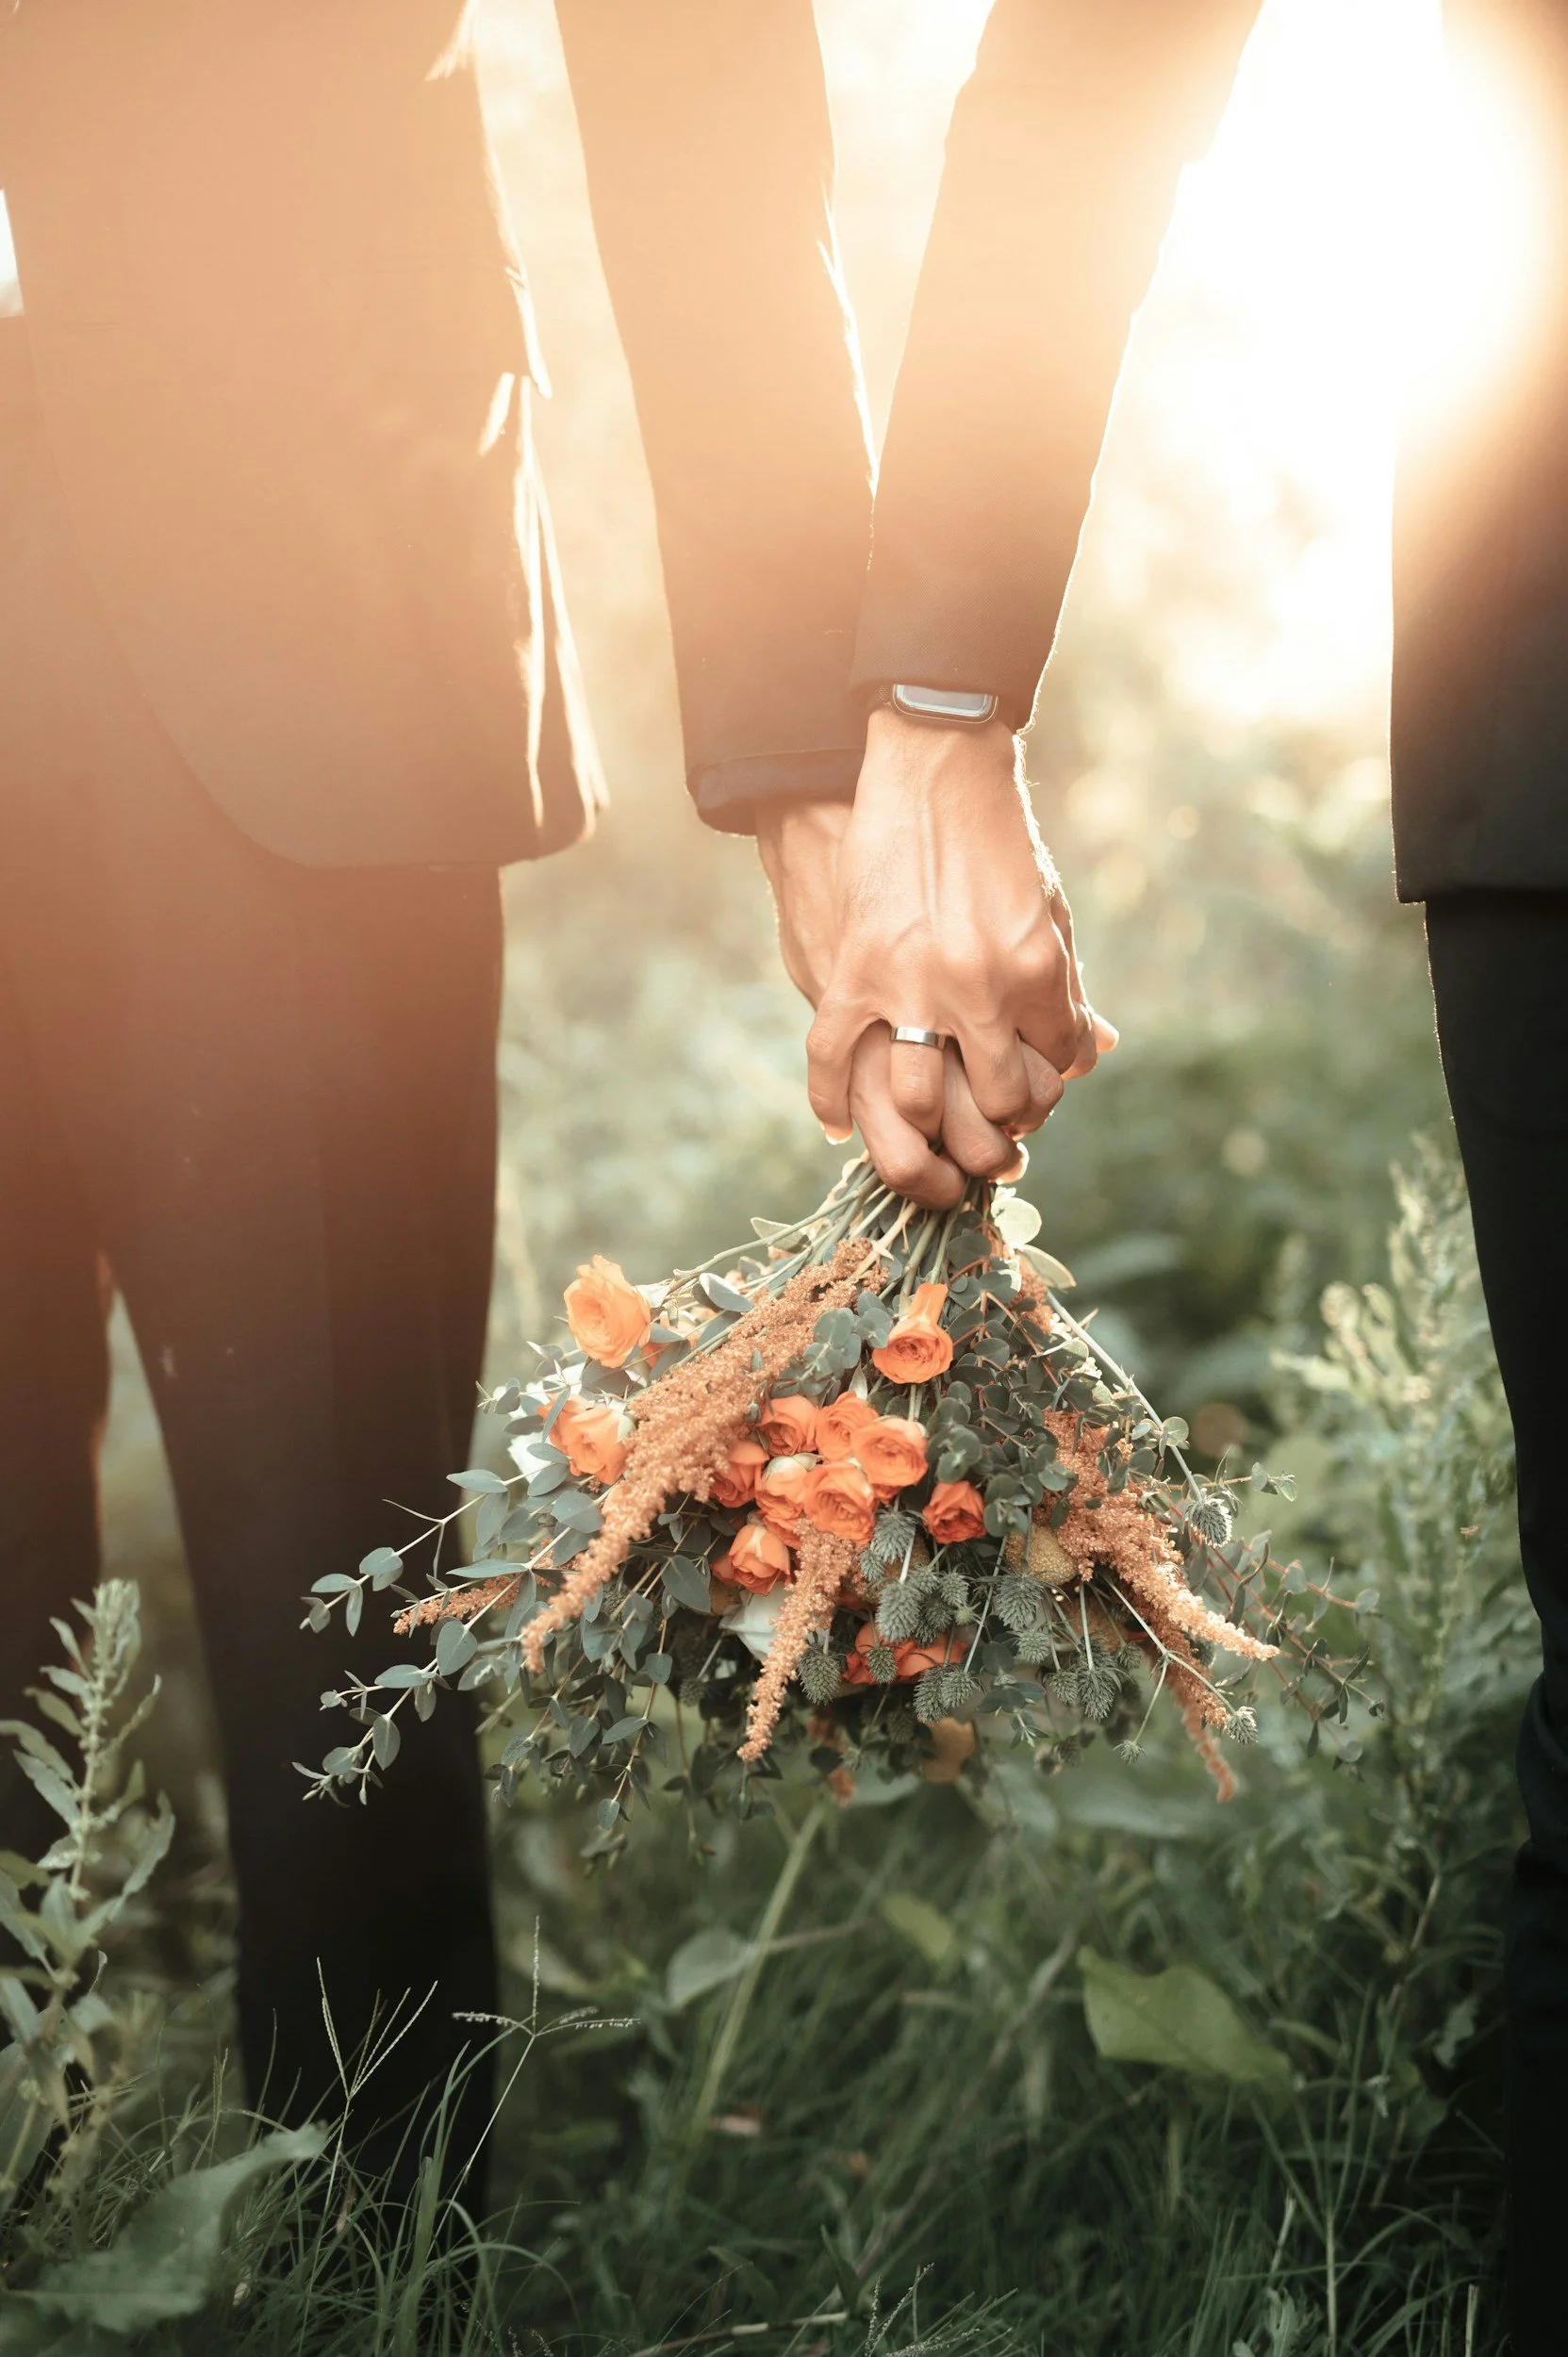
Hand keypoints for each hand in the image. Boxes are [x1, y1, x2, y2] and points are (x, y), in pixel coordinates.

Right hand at [756, 713, 1113, 1207]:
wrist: (934, 769)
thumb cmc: (999, 839)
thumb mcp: (1049, 908)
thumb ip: (1067, 984)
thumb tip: (1096, 1050)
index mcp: (1037, 971)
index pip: (1058, 1068)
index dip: (1050, 1085)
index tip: (1034, 1087)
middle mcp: (978, 989)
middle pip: (997, 1103)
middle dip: (1000, 1124)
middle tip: (990, 1127)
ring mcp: (912, 984)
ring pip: (919, 1102)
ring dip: (926, 1128)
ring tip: (928, 1127)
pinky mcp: (853, 970)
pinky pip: (833, 1059)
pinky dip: (831, 1102)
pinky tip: (841, 1125)